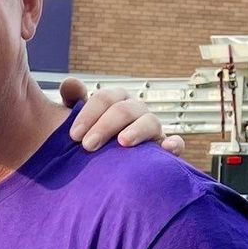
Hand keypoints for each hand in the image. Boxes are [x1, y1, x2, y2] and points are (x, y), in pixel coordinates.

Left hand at [62, 82, 177, 152]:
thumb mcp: (79, 120)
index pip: (105, 99)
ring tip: (122, 142)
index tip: (74, 135)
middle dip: (105, 126)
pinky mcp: (164, 148)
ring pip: (150, 122)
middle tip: (88, 146)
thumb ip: (73, 100)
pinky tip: (167, 148)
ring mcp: (152, 128)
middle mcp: (136, 111)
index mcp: (116, 101)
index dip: (89, 114)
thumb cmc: (90, 138)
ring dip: (137, 130)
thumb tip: (70, 82)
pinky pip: (176, 143)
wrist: (106, 166)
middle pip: (124, 110)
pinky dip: (174, 144)